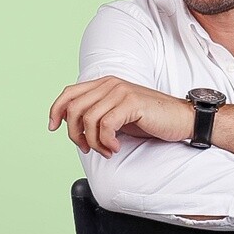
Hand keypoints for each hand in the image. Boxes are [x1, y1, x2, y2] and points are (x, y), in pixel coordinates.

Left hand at [47, 76, 193, 156]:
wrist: (181, 118)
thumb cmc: (151, 120)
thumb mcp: (118, 116)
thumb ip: (98, 116)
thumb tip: (74, 129)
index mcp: (104, 84)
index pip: (69, 93)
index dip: (55, 110)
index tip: (53, 127)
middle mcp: (110, 84)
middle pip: (74, 108)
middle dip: (75, 134)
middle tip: (87, 148)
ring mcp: (120, 91)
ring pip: (88, 119)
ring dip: (94, 142)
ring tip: (106, 150)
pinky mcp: (131, 103)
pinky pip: (105, 125)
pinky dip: (106, 141)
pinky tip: (115, 148)